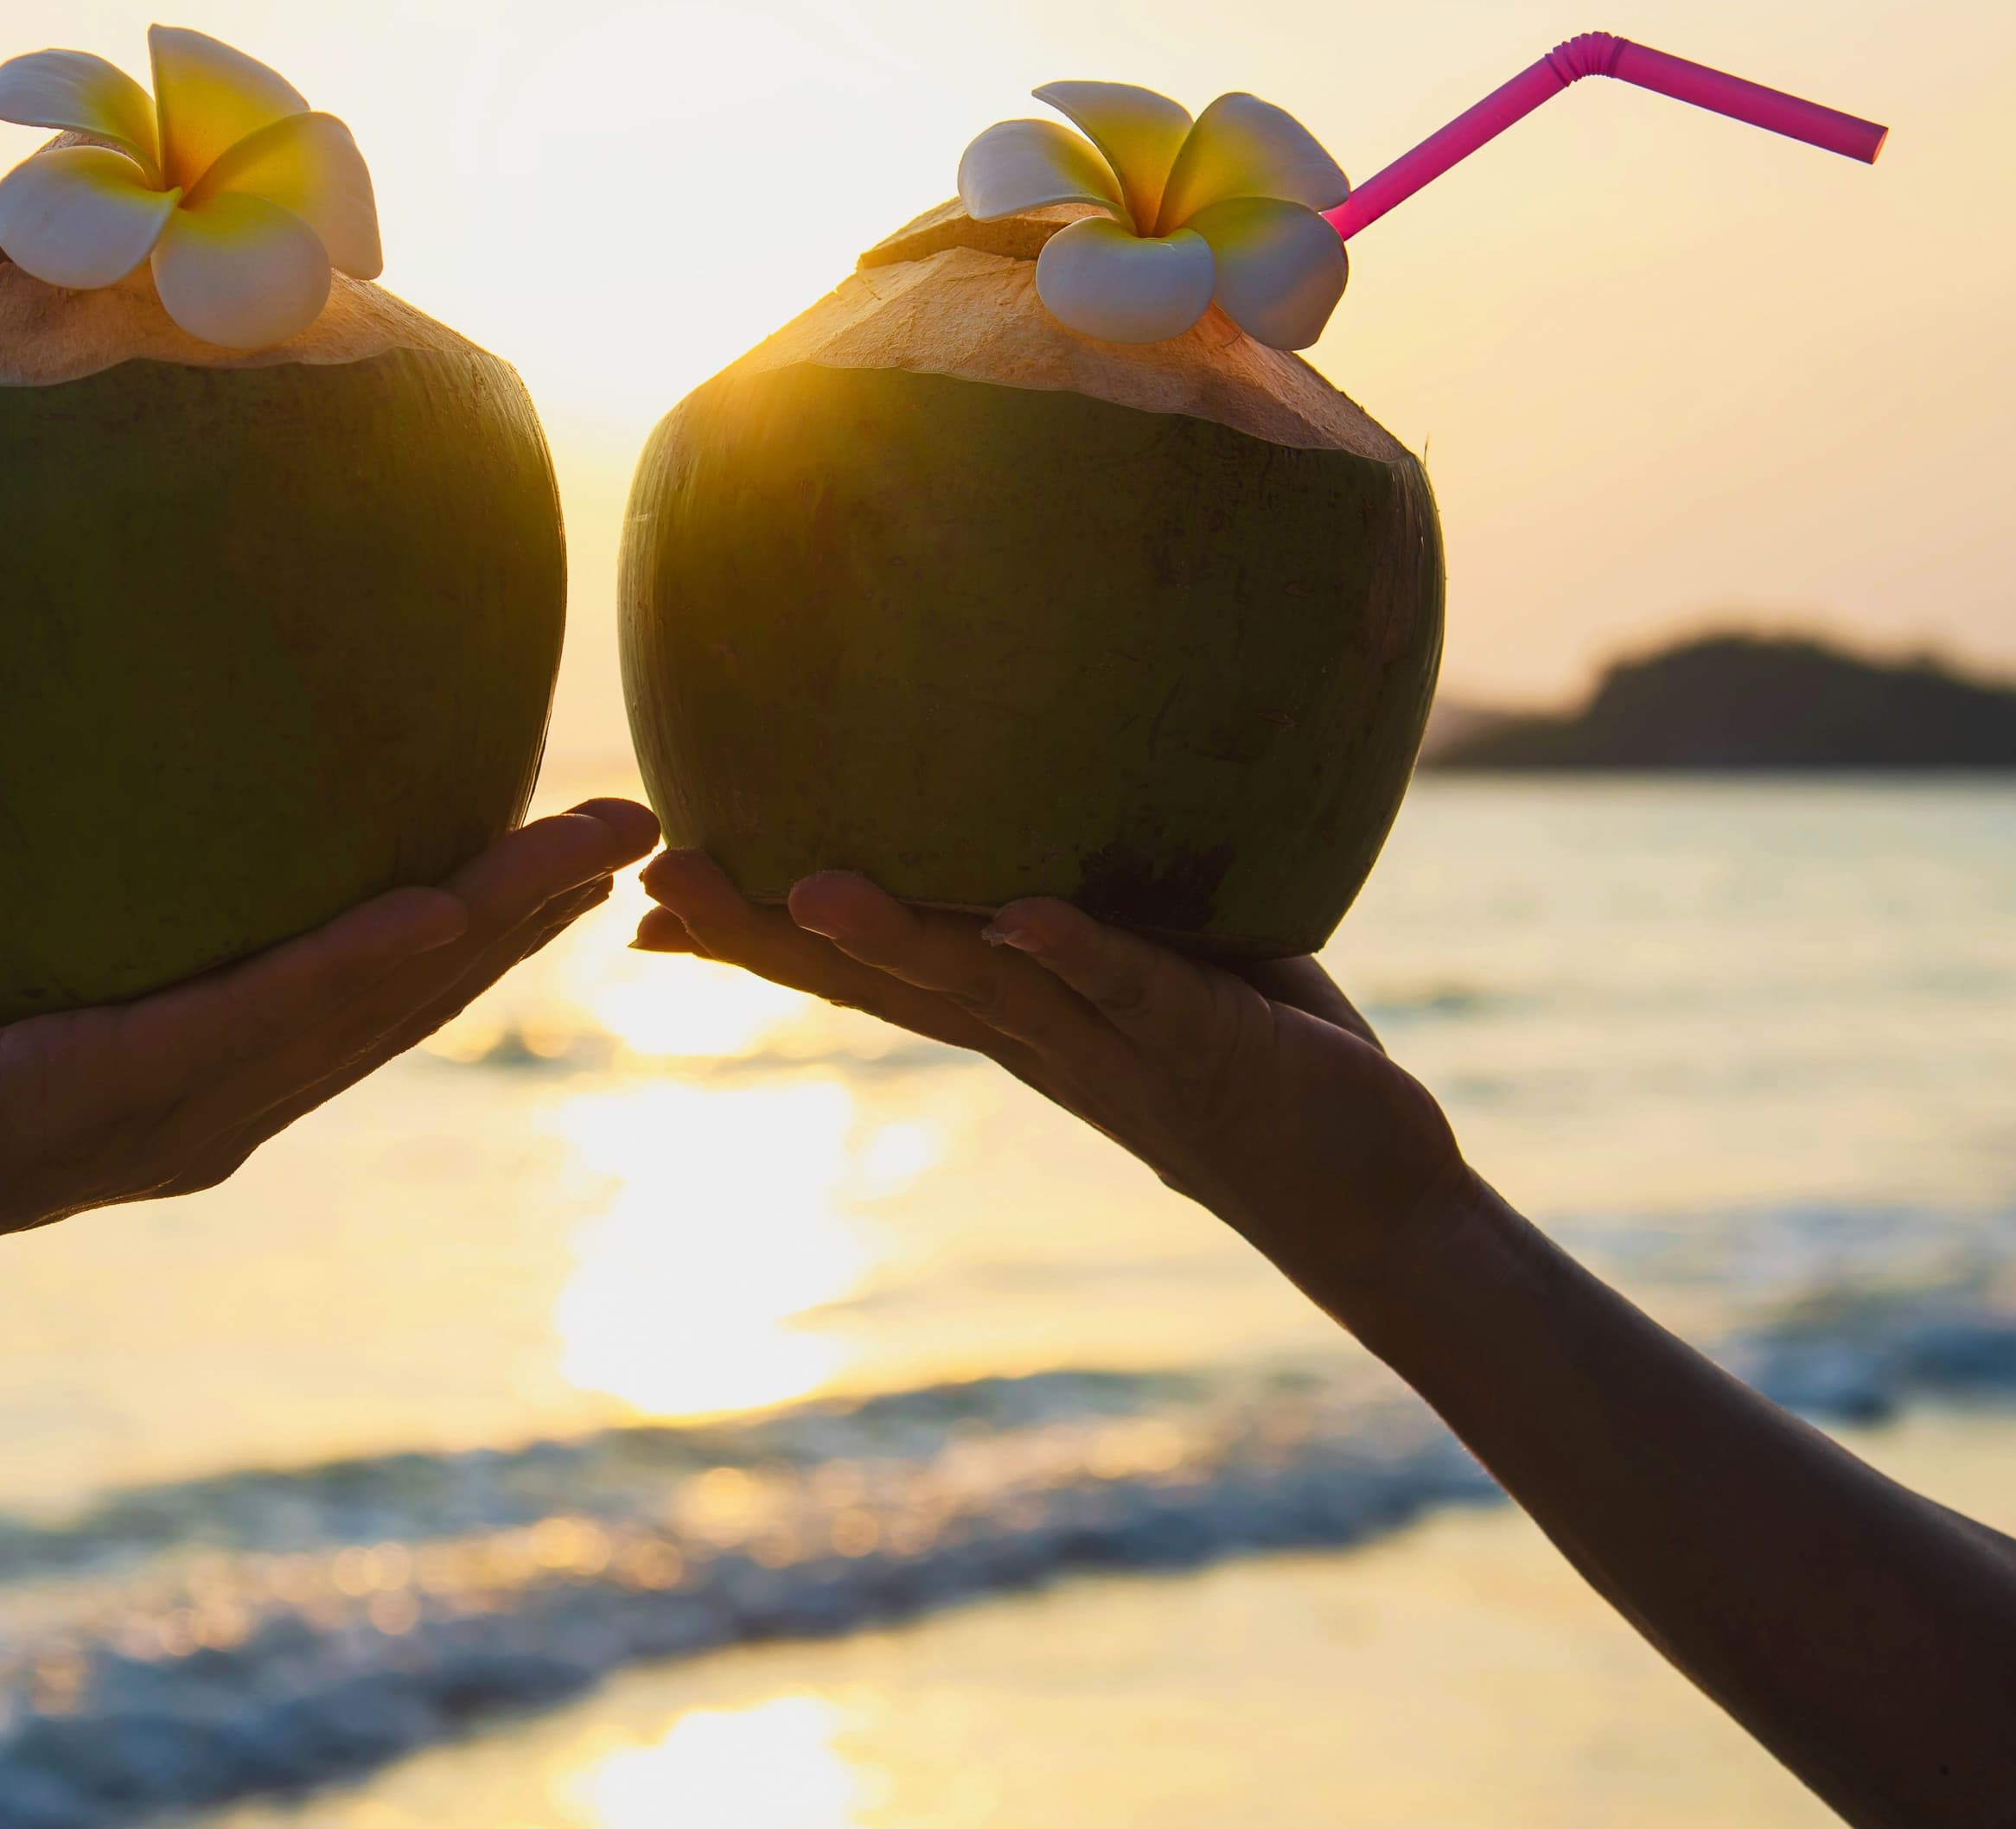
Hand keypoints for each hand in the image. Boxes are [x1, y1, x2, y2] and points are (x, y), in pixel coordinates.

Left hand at [0, 800, 659, 1332]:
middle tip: (644, 825)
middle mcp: (204, 1112)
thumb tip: (86, 719)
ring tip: (583, 854)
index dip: (482, 919)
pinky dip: (346, 970)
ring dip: (484, 933)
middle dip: (528, 919)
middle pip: (405, 1002)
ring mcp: (154, 1119)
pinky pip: (238, 1024)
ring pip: (358, 1013)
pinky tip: (429, 911)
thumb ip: (59, 870)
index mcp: (195, 1080)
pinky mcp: (81, 1103)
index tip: (571, 840)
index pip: (368, 990)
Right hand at [634, 853, 1467, 1307]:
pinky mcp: (1212, 1044)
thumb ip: (1073, 908)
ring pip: (988, 992)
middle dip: (771, 934)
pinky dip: (1082, 954)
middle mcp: (1040, 1041)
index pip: (860, 975)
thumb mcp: (1143, 974)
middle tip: (661, 881)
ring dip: (900, 940)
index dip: (754, 942)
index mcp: (1013, 1022)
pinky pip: (1137, 991)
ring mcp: (1119, 1048)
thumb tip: (1016, 816)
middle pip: (884, 981)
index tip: (645, 903)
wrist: (1370, 1198)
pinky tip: (1024, 917)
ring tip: (812, 889)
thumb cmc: (1255, 1061)